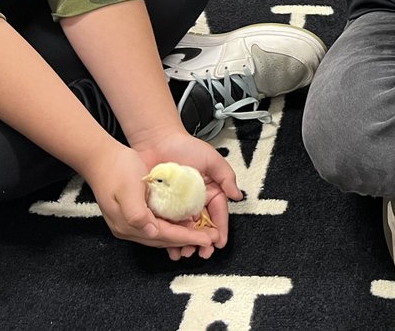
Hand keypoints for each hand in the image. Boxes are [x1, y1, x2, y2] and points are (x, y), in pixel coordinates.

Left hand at [132, 130, 243, 259]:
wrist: (156, 140)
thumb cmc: (185, 146)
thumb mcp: (211, 159)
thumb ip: (226, 176)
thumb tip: (238, 196)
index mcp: (210, 192)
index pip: (218, 213)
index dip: (220, 229)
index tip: (220, 243)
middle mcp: (194, 202)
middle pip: (202, 227)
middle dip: (204, 242)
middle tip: (203, 253)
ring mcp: (177, 207)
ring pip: (184, 230)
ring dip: (187, 244)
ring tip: (186, 253)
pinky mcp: (160, 208)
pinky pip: (166, 226)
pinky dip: (168, 238)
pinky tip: (169, 248)